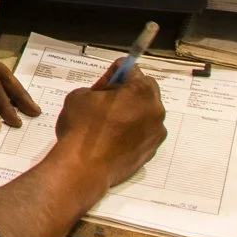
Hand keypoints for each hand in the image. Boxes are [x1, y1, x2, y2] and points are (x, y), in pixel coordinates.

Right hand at [52, 68, 167, 189]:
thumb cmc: (82, 129)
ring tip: (108, 123)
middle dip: (128, 91)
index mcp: (140, 90)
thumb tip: (104, 94)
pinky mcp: (152, 151)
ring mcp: (156, 133)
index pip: (131, 69)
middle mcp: (155, 110)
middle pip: (145, 90)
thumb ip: (98, 89)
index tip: (103, 83)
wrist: (84, 167)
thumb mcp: (80, 95)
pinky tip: (113, 139)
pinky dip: (133, 132)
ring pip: (146, 114)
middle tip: (106, 101)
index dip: (113, 73)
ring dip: (132, 113)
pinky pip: (144, 133)